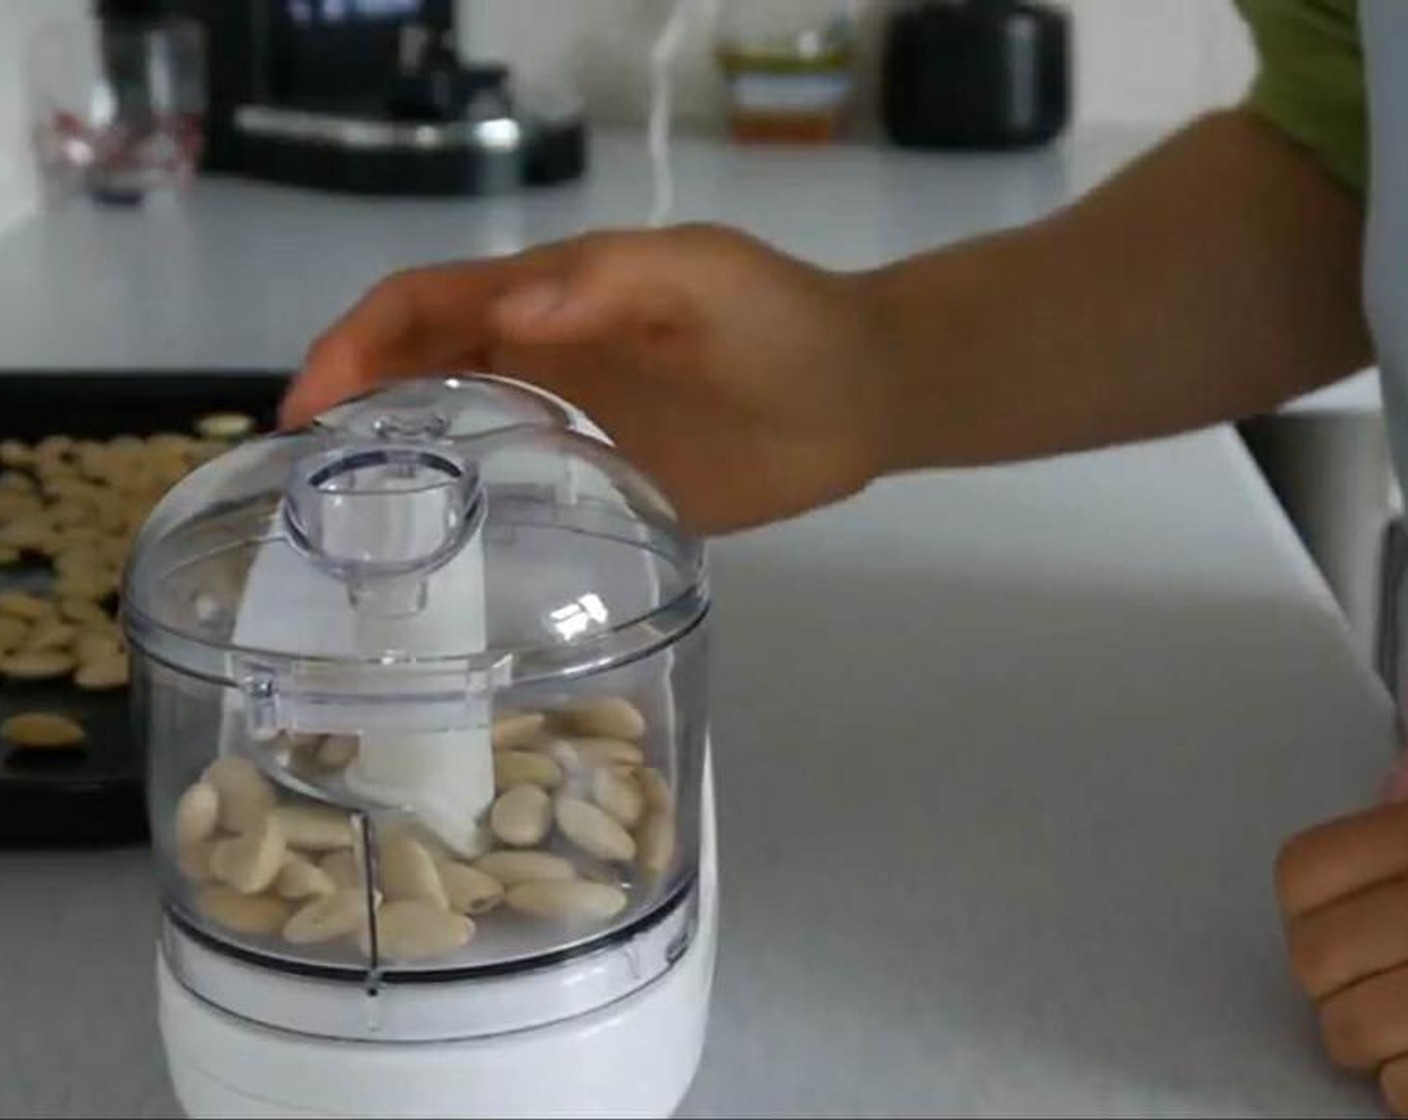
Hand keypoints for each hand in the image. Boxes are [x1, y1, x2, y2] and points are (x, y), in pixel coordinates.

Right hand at [282, 224, 891, 534]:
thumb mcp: (700, 278)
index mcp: (550, 297)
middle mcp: (543, 357)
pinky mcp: (606, 482)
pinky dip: (467, 511)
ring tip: (346, 531)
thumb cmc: (784, 323)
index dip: (352, 346)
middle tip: (302, 487)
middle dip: (349, 406)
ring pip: (457, 432)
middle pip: (418, 369)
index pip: (422, 306)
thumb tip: (507, 313)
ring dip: (394, 461)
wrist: (862, 395)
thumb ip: (607, 284)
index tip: (301, 411)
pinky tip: (445, 559)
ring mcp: (572, 423)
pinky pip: (518, 492)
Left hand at [1277, 800, 1407, 1114]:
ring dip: (1370, 1041)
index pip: (1301, 874)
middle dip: (1334, 985)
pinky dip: (1407, 1085)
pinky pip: (1400, 1089)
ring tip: (1405, 1025)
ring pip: (1345, 1032)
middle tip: (1379, 984)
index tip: (1343, 924)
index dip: (1308, 909)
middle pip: (1310, 958)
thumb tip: (1392, 780)